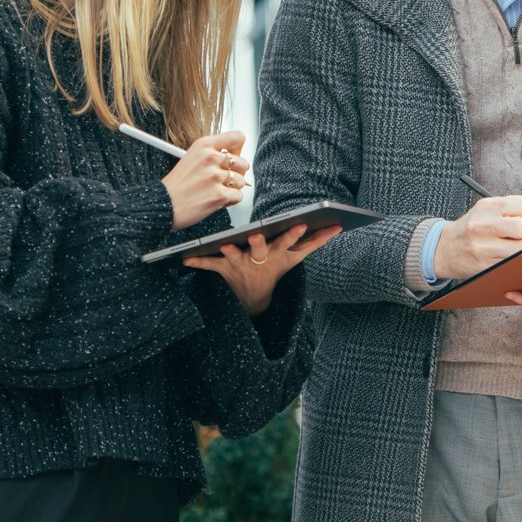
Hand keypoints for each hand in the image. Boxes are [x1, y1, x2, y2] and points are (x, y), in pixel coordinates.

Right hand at [162, 131, 249, 230]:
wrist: (161, 204)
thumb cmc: (175, 184)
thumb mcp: (191, 157)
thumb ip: (212, 153)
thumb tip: (235, 156)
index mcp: (203, 145)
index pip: (237, 137)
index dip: (238, 150)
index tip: (233, 156)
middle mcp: (210, 158)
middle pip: (243, 163)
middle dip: (237, 174)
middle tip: (222, 179)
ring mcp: (215, 176)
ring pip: (242, 181)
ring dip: (232, 189)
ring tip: (214, 190)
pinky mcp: (218, 194)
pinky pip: (238, 196)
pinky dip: (229, 201)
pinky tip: (215, 199)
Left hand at [183, 223, 340, 314]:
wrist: (254, 297)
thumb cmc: (275, 268)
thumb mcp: (297, 258)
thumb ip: (317, 241)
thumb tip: (338, 226)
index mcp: (277, 254)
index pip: (288, 243)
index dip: (294, 235)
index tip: (300, 224)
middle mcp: (259, 259)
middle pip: (260, 250)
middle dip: (259, 243)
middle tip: (256, 235)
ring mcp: (241, 265)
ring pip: (234, 257)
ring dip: (228, 252)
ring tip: (222, 245)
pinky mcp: (223, 269)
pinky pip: (208, 265)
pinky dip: (197, 262)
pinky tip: (183, 260)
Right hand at [434, 196, 521, 281]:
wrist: (444, 249)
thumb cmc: (474, 229)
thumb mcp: (490, 214)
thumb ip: (521, 217)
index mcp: (486, 207)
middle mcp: (482, 225)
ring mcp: (481, 247)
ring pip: (520, 250)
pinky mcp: (483, 265)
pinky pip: (512, 265)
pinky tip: (520, 261)